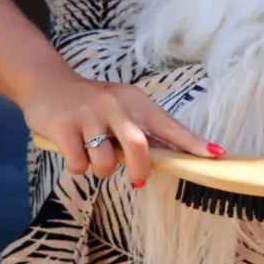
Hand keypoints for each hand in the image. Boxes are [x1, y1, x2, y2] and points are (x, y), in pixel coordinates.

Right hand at [19, 69, 224, 187]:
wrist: (48, 84)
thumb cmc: (93, 104)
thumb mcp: (122, 109)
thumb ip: (142, 130)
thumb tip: (169, 158)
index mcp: (136, 101)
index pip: (169, 125)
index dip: (191, 143)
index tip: (215, 155)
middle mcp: (116, 105)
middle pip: (138, 146)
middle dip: (139, 170)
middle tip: (137, 179)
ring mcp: (90, 115)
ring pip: (105, 162)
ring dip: (101, 170)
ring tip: (93, 155)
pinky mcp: (64, 127)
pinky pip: (78, 164)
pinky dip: (78, 167)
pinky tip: (73, 150)